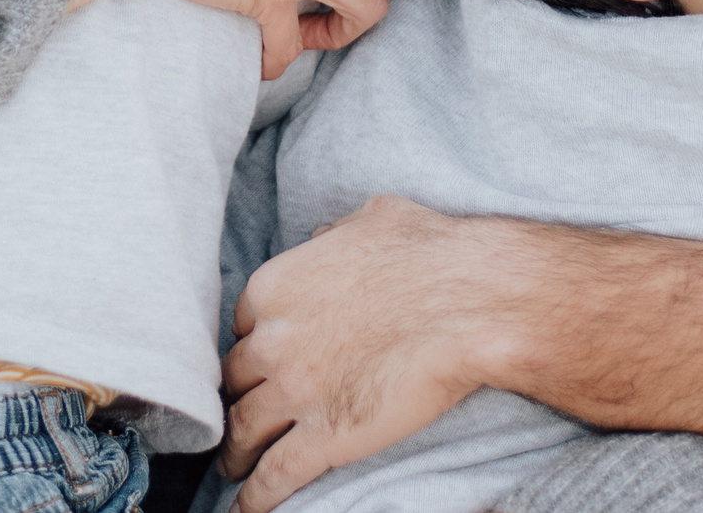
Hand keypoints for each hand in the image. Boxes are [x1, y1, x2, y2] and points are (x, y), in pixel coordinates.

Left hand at [220, 197, 511, 511]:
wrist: (470, 301)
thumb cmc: (430, 253)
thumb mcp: (370, 218)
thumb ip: (333, 237)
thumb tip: (324, 241)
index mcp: (275, 288)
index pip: (244, 325)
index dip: (254, 342)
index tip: (260, 358)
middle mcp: (273, 341)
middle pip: (236, 378)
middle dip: (237, 396)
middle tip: (239, 412)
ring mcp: (295, 392)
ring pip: (244, 429)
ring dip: (234, 452)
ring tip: (232, 467)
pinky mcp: (325, 437)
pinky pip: (275, 475)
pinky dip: (254, 498)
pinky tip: (246, 509)